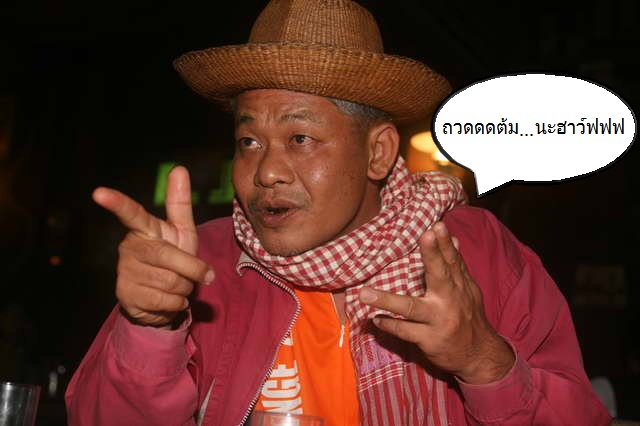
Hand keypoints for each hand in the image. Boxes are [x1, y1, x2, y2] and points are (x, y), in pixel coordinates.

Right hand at [93, 166, 213, 327]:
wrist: (165, 300)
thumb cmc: (174, 259)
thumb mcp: (182, 231)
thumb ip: (180, 203)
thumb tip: (179, 168)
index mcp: (143, 229)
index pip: (131, 213)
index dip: (117, 203)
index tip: (99, 193)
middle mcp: (129, 247)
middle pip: (167, 255)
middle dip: (191, 268)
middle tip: (202, 274)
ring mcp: (124, 272)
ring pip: (169, 281)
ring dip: (185, 287)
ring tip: (179, 286)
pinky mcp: (125, 296)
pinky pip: (163, 300)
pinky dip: (177, 303)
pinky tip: (170, 300)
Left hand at [358, 222, 513, 383]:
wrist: (479, 355)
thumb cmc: (468, 317)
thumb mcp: (468, 291)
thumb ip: (456, 267)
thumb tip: (453, 239)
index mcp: (459, 286)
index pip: (452, 260)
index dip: (445, 243)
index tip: (436, 225)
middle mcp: (450, 300)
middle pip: (440, 275)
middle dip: (432, 255)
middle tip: (424, 235)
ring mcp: (439, 321)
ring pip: (411, 308)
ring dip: (386, 300)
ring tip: (364, 293)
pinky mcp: (429, 339)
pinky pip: (405, 331)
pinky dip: (389, 325)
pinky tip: (375, 319)